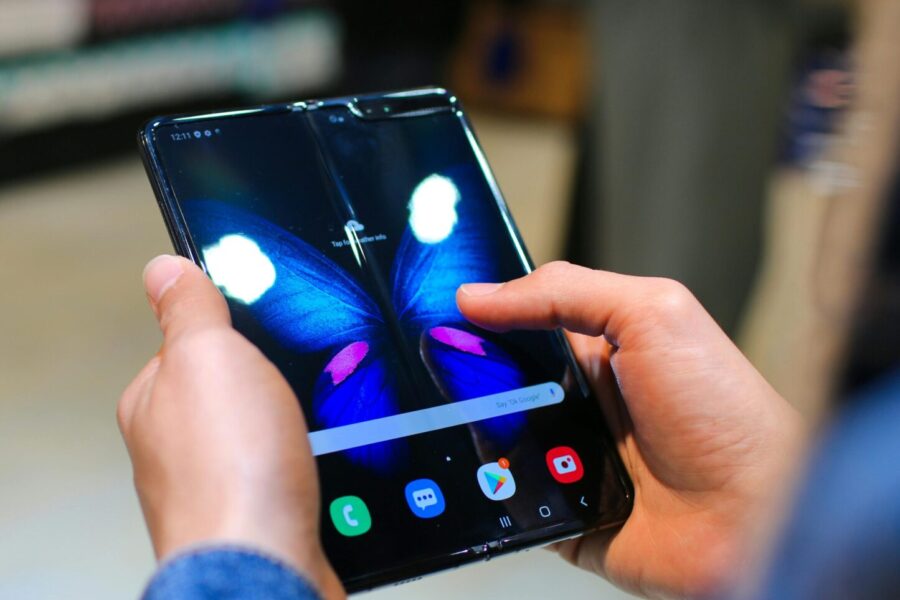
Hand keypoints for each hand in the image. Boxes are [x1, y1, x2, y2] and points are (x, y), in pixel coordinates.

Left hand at [118, 255, 343, 598]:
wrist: (266, 563)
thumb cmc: (227, 472)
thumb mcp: (209, 355)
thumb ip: (189, 309)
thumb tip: (165, 269)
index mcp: (157, 401)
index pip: (193, 342)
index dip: (235, 330)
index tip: (266, 329)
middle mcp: (180, 446)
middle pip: (239, 388)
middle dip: (276, 382)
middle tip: (298, 382)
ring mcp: (221, 482)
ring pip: (272, 431)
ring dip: (300, 425)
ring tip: (314, 425)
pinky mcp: (260, 513)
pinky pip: (294, 469)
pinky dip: (314, 462)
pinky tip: (321, 464)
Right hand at [458, 262, 802, 598]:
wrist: (754, 519)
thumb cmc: (724, 413)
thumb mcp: (653, 314)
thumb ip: (566, 292)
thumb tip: (478, 294)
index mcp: (598, 349)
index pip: (520, 322)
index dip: (481, 315)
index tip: (437, 311)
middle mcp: (578, 401)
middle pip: (496, 381)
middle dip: (467, 376)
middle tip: (436, 369)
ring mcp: (566, 458)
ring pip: (490, 438)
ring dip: (474, 432)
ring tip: (449, 422)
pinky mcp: (558, 511)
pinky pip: (504, 498)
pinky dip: (489, 488)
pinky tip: (480, 475)